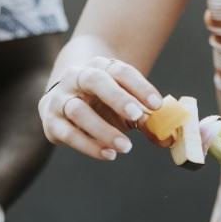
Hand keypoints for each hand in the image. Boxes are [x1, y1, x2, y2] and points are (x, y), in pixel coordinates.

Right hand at [38, 56, 165, 160]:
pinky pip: (68, 134)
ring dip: (103, 130)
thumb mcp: (128, 107)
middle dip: (116, 97)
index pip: (120, 71)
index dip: (139, 86)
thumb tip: (168, 138)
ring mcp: (60, 98)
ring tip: (126, 147)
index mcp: (100, 67)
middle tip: (136, 115)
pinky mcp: (51, 121)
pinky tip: (109, 154)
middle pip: (94, 80)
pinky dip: (89, 146)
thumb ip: (148, 121)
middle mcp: (76, 77)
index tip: (157, 104)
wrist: (70, 101)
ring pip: (78, 110)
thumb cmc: (106, 103)